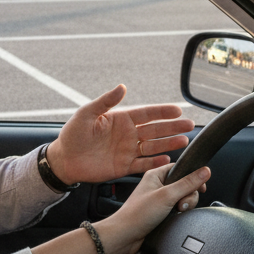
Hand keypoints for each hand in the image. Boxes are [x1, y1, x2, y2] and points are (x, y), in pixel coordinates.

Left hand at [47, 85, 193, 184]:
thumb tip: (122, 87)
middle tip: (190, 125)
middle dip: (172, 127)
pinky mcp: (124, 167)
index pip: (146, 114)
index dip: (162, 112)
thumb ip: (105, 102)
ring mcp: (127, 151)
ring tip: (184, 141)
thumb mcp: (87, 114)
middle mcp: (128, 135)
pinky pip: (143, 164)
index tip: (178, 110)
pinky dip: (155, 162)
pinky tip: (167, 159)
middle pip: (155, 130)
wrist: (64, 159)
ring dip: (168, 144)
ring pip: (153, 147)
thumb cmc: (72, 134)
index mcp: (121, 119)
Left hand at [95, 163, 209, 253]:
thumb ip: (188, 183)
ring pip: (182, 197)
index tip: (200, 186)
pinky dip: (179, 212)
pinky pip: (176, 208)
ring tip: (178, 211)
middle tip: (182, 204)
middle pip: (184, 184)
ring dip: (185, 204)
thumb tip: (205, 171)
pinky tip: (175, 217)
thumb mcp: (167, 196)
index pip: (180, 167)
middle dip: (189, 194)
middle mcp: (157, 185)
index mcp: (155, 174)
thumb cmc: (138, 214)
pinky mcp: (160, 211)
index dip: (193, 175)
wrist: (125, 236)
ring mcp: (158, 199)